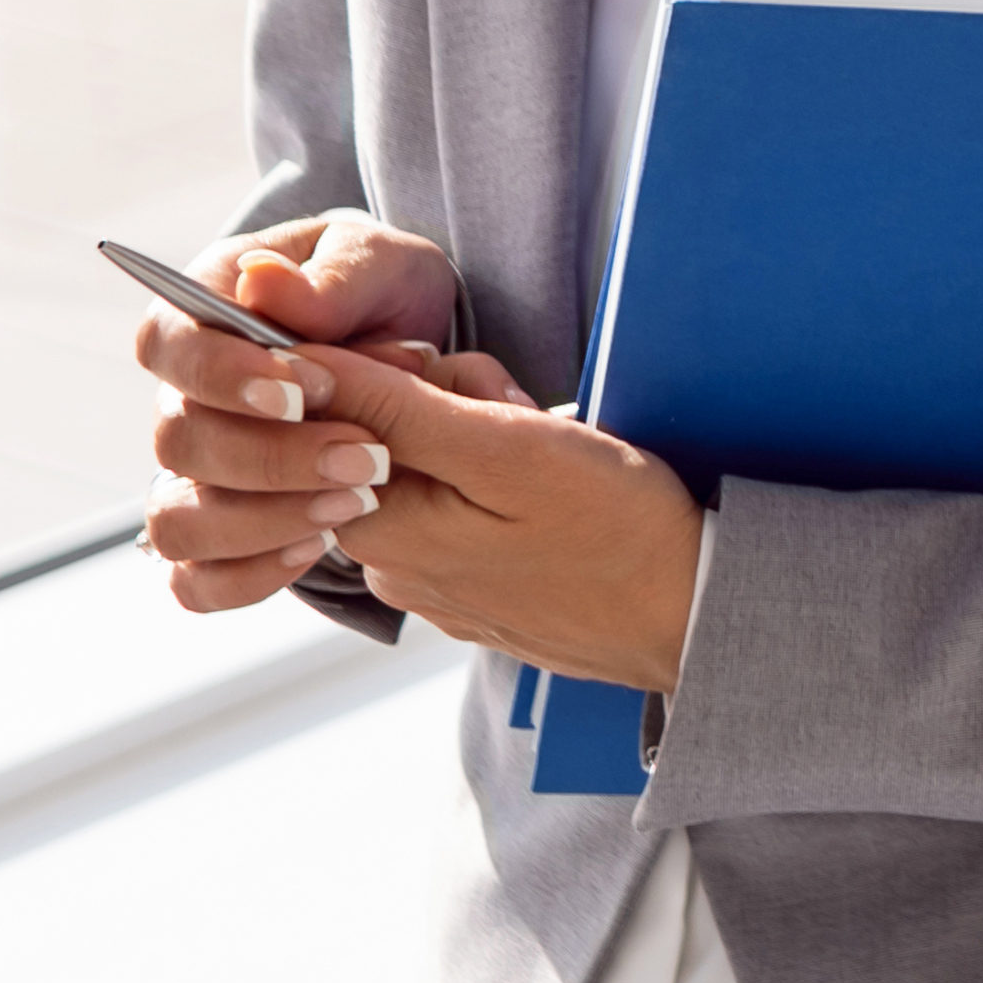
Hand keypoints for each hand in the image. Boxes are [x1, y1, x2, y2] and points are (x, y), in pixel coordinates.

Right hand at [128, 217, 494, 610]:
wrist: (416, 364)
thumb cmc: (384, 296)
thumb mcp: (380, 265)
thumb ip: (330, 276)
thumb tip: (261, 283)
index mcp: (200, 314)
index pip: (166, 345)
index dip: (220, 374)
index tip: (302, 391)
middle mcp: (183, 399)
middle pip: (177, 442)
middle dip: (272, 457)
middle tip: (367, 456)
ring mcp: (194, 474)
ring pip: (177, 520)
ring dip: (263, 521)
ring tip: (356, 502)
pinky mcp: (218, 535)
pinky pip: (196, 580)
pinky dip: (249, 576)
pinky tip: (319, 549)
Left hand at [331, 349, 716, 696]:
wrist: (688, 614)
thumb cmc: (612, 528)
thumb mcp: (504, 446)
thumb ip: (390, 407)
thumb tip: (293, 370)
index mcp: (377, 527)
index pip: (336, 405)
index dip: (407, 368)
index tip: (472, 387)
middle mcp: (385, 563)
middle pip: (380, 431)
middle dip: (450, 399)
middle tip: (522, 414)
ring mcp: (426, 579)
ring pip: (424, 461)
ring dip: (480, 433)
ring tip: (546, 451)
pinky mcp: (466, 585)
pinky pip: (456, 502)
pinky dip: (497, 478)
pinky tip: (546, 489)